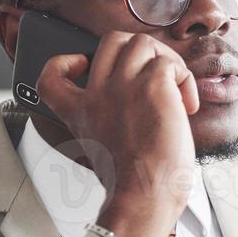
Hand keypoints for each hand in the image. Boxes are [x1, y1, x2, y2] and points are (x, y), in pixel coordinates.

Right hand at [36, 32, 197, 236]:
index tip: (84, 65)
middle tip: (156, 77)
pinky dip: (185, 80)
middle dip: (140, 51)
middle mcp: (97, 93)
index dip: (66, 61)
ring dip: (167, 62)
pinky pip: (171, 63)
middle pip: (112, 40)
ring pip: (143, 43)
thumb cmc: (135, 183)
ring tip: (176, 91)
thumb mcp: (105, 148)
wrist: (145, 196)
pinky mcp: (152, 86)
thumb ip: (109, 120)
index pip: (51, 74)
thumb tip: (139, 106)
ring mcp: (124, 86)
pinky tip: (186, 106)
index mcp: (80, 111)